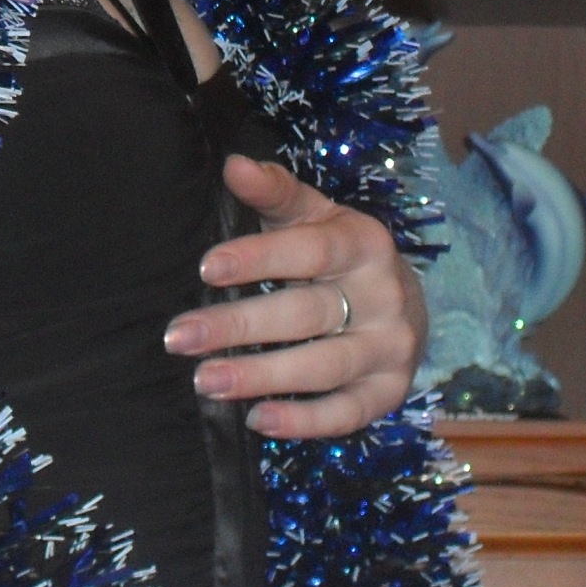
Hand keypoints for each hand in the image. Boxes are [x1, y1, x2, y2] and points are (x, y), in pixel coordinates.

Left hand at [162, 155, 426, 438]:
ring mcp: (390, 348)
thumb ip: (275, 192)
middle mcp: (384, 296)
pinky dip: (303, 422)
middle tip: (179, 337)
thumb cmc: (340, 253)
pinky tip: (257, 419)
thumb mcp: (314, 215)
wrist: (406, 301)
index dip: (259, 258)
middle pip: (307, 313)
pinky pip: (346, 413)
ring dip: (262, 376)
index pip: (310, 250)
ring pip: (323, 367)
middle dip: (239, 326)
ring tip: (205, 381)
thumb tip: (233, 165)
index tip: (206, 268)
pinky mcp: (389, 392)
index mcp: (364, 243)